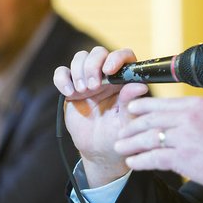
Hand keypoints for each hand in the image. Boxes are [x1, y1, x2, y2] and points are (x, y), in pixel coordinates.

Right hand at [53, 46, 149, 186]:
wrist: (98, 150)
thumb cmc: (117, 135)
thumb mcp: (126, 122)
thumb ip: (130, 103)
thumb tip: (140, 86)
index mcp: (124, 80)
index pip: (123, 56)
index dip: (116, 57)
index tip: (109, 70)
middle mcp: (106, 76)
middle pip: (98, 53)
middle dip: (92, 66)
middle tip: (93, 87)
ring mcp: (87, 80)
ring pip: (80, 58)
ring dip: (79, 71)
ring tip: (83, 91)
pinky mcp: (71, 87)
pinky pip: (62, 72)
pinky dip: (62, 78)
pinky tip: (68, 93)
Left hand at [113, 73, 202, 190]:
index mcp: (198, 105)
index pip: (163, 103)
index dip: (144, 107)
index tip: (132, 109)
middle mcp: (188, 119)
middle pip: (151, 120)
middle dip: (133, 126)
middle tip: (121, 130)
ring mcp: (183, 139)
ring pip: (148, 138)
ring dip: (131, 143)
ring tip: (121, 147)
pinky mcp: (183, 160)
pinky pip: (154, 158)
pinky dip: (141, 161)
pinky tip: (133, 163)